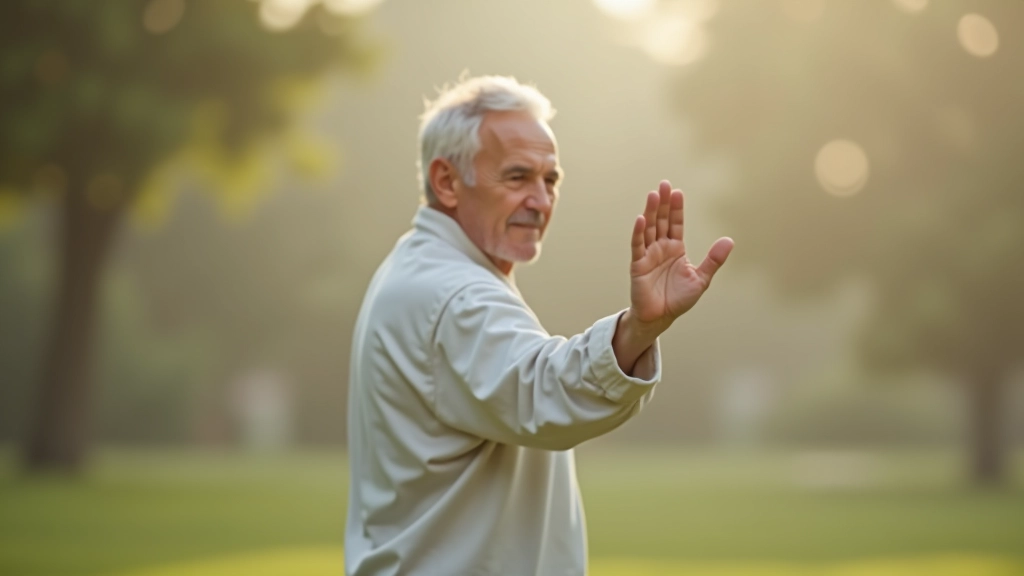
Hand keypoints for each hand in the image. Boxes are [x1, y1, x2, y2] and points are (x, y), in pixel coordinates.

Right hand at [629, 180, 733, 325]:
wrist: (661, 318)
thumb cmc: (678, 299)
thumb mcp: (701, 279)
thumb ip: (714, 260)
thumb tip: (729, 240)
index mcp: (676, 249)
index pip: (675, 224)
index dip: (676, 208)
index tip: (678, 192)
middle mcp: (661, 248)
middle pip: (661, 221)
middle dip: (662, 203)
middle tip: (664, 185)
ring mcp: (648, 255)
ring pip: (649, 229)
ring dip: (650, 212)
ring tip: (653, 195)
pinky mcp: (638, 265)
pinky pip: (638, 246)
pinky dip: (638, 233)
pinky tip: (641, 219)